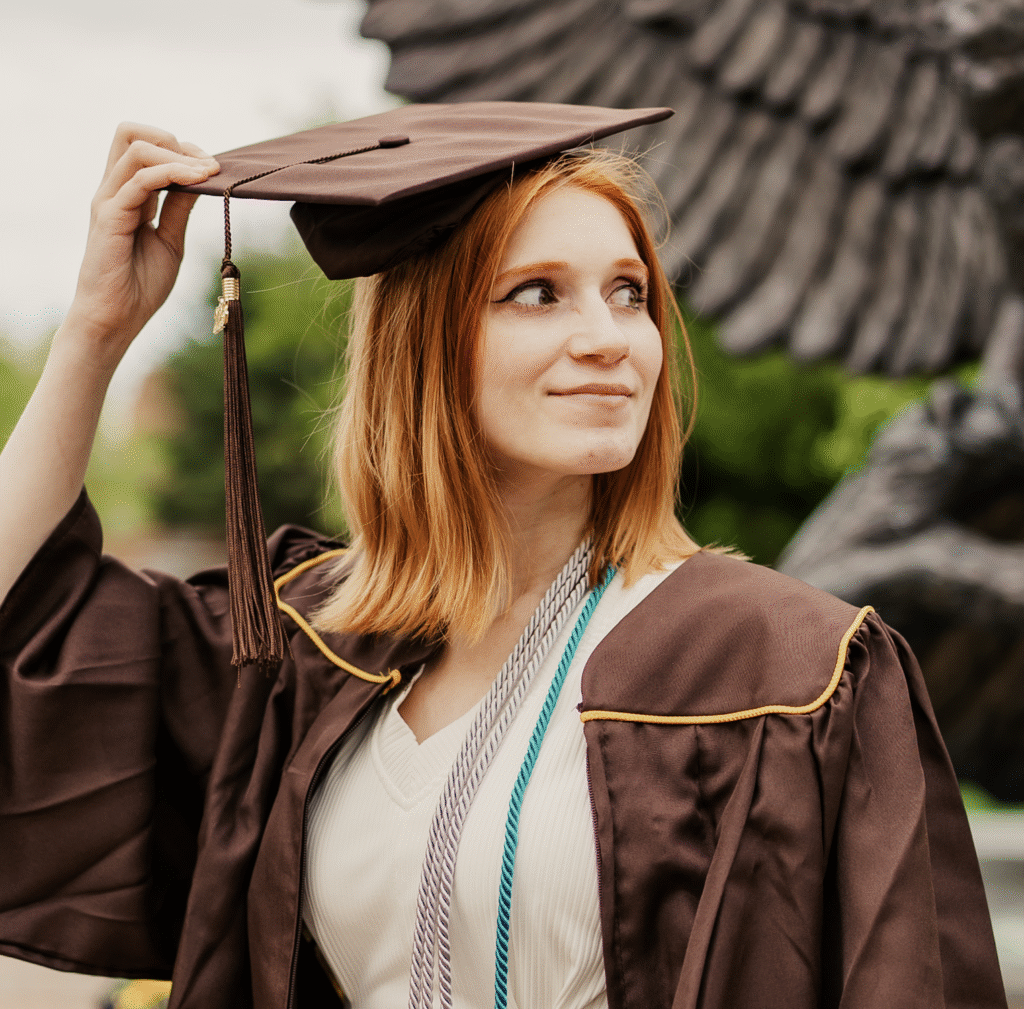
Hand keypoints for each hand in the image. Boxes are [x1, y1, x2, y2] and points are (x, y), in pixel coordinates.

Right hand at [65, 122, 219, 364]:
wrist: (116, 318)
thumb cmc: (139, 286)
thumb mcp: (170, 241)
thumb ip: (179, 209)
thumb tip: (200, 179)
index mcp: (128, 195)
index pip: (145, 146)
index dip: (182, 150)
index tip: (214, 167)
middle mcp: (114, 191)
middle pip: (130, 133)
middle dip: (174, 140)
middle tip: (208, 164)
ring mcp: (109, 201)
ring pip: (136, 148)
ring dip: (178, 155)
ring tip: (208, 172)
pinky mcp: (110, 217)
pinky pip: (139, 181)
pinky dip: (171, 174)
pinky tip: (196, 180)